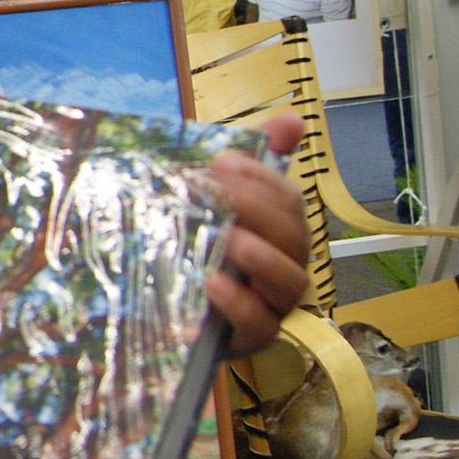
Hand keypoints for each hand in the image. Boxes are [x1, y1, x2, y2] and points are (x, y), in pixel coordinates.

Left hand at [205, 113, 311, 355]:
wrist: (164, 313)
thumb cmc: (195, 250)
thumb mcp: (209, 202)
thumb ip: (247, 164)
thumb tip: (293, 121)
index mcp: (278, 231)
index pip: (288, 199)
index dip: (261, 177)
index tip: (221, 161)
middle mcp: (284, 265)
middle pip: (293, 235)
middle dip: (254, 207)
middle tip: (209, 188)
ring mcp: (272, 304)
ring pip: (291, 280)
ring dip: (259, 255)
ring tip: (228, 238)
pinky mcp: (250, 337)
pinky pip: (259, 323)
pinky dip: (239, 302)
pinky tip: (213, 284)